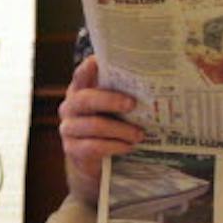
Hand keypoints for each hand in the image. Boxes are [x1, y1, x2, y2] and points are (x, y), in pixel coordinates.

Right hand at [59, 56, 142, 203]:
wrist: (98, 161)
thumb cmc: (111, 127)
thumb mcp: (116, 108)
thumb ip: (123, 94)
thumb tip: (153, 82)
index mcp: (80, 91)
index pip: (80, 75)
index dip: (87, 68)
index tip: (98, 61)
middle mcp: (70, 107)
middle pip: (86, 100)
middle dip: (110, 100)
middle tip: (133, 104)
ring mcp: (68, 128)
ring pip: (93, 125)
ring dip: (120, 130)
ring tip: (139, 134)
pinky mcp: (72, 149)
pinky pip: (93, 147)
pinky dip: (114, 146)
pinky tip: (128, 147)